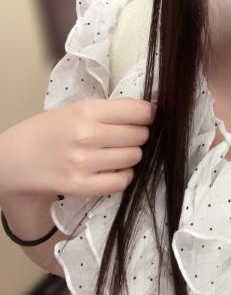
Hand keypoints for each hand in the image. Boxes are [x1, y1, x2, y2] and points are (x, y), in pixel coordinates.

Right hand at [0, 98, 156, 198]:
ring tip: (117, 153)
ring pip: (134, 157)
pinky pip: (121, 182)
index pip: (139, 111)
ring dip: (131, 155)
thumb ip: (112, 110)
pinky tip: (113, 170)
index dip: (148, 115)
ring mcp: (84, 163)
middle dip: (139, 135)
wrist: (15, 158)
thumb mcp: (77, 109)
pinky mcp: (80, 186)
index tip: (145, 117)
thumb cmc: (49, 130)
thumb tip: (152, 108)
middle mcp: (87, 135)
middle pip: (140, 135)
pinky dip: (123, 176)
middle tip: (127, 136)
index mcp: (87, 111)